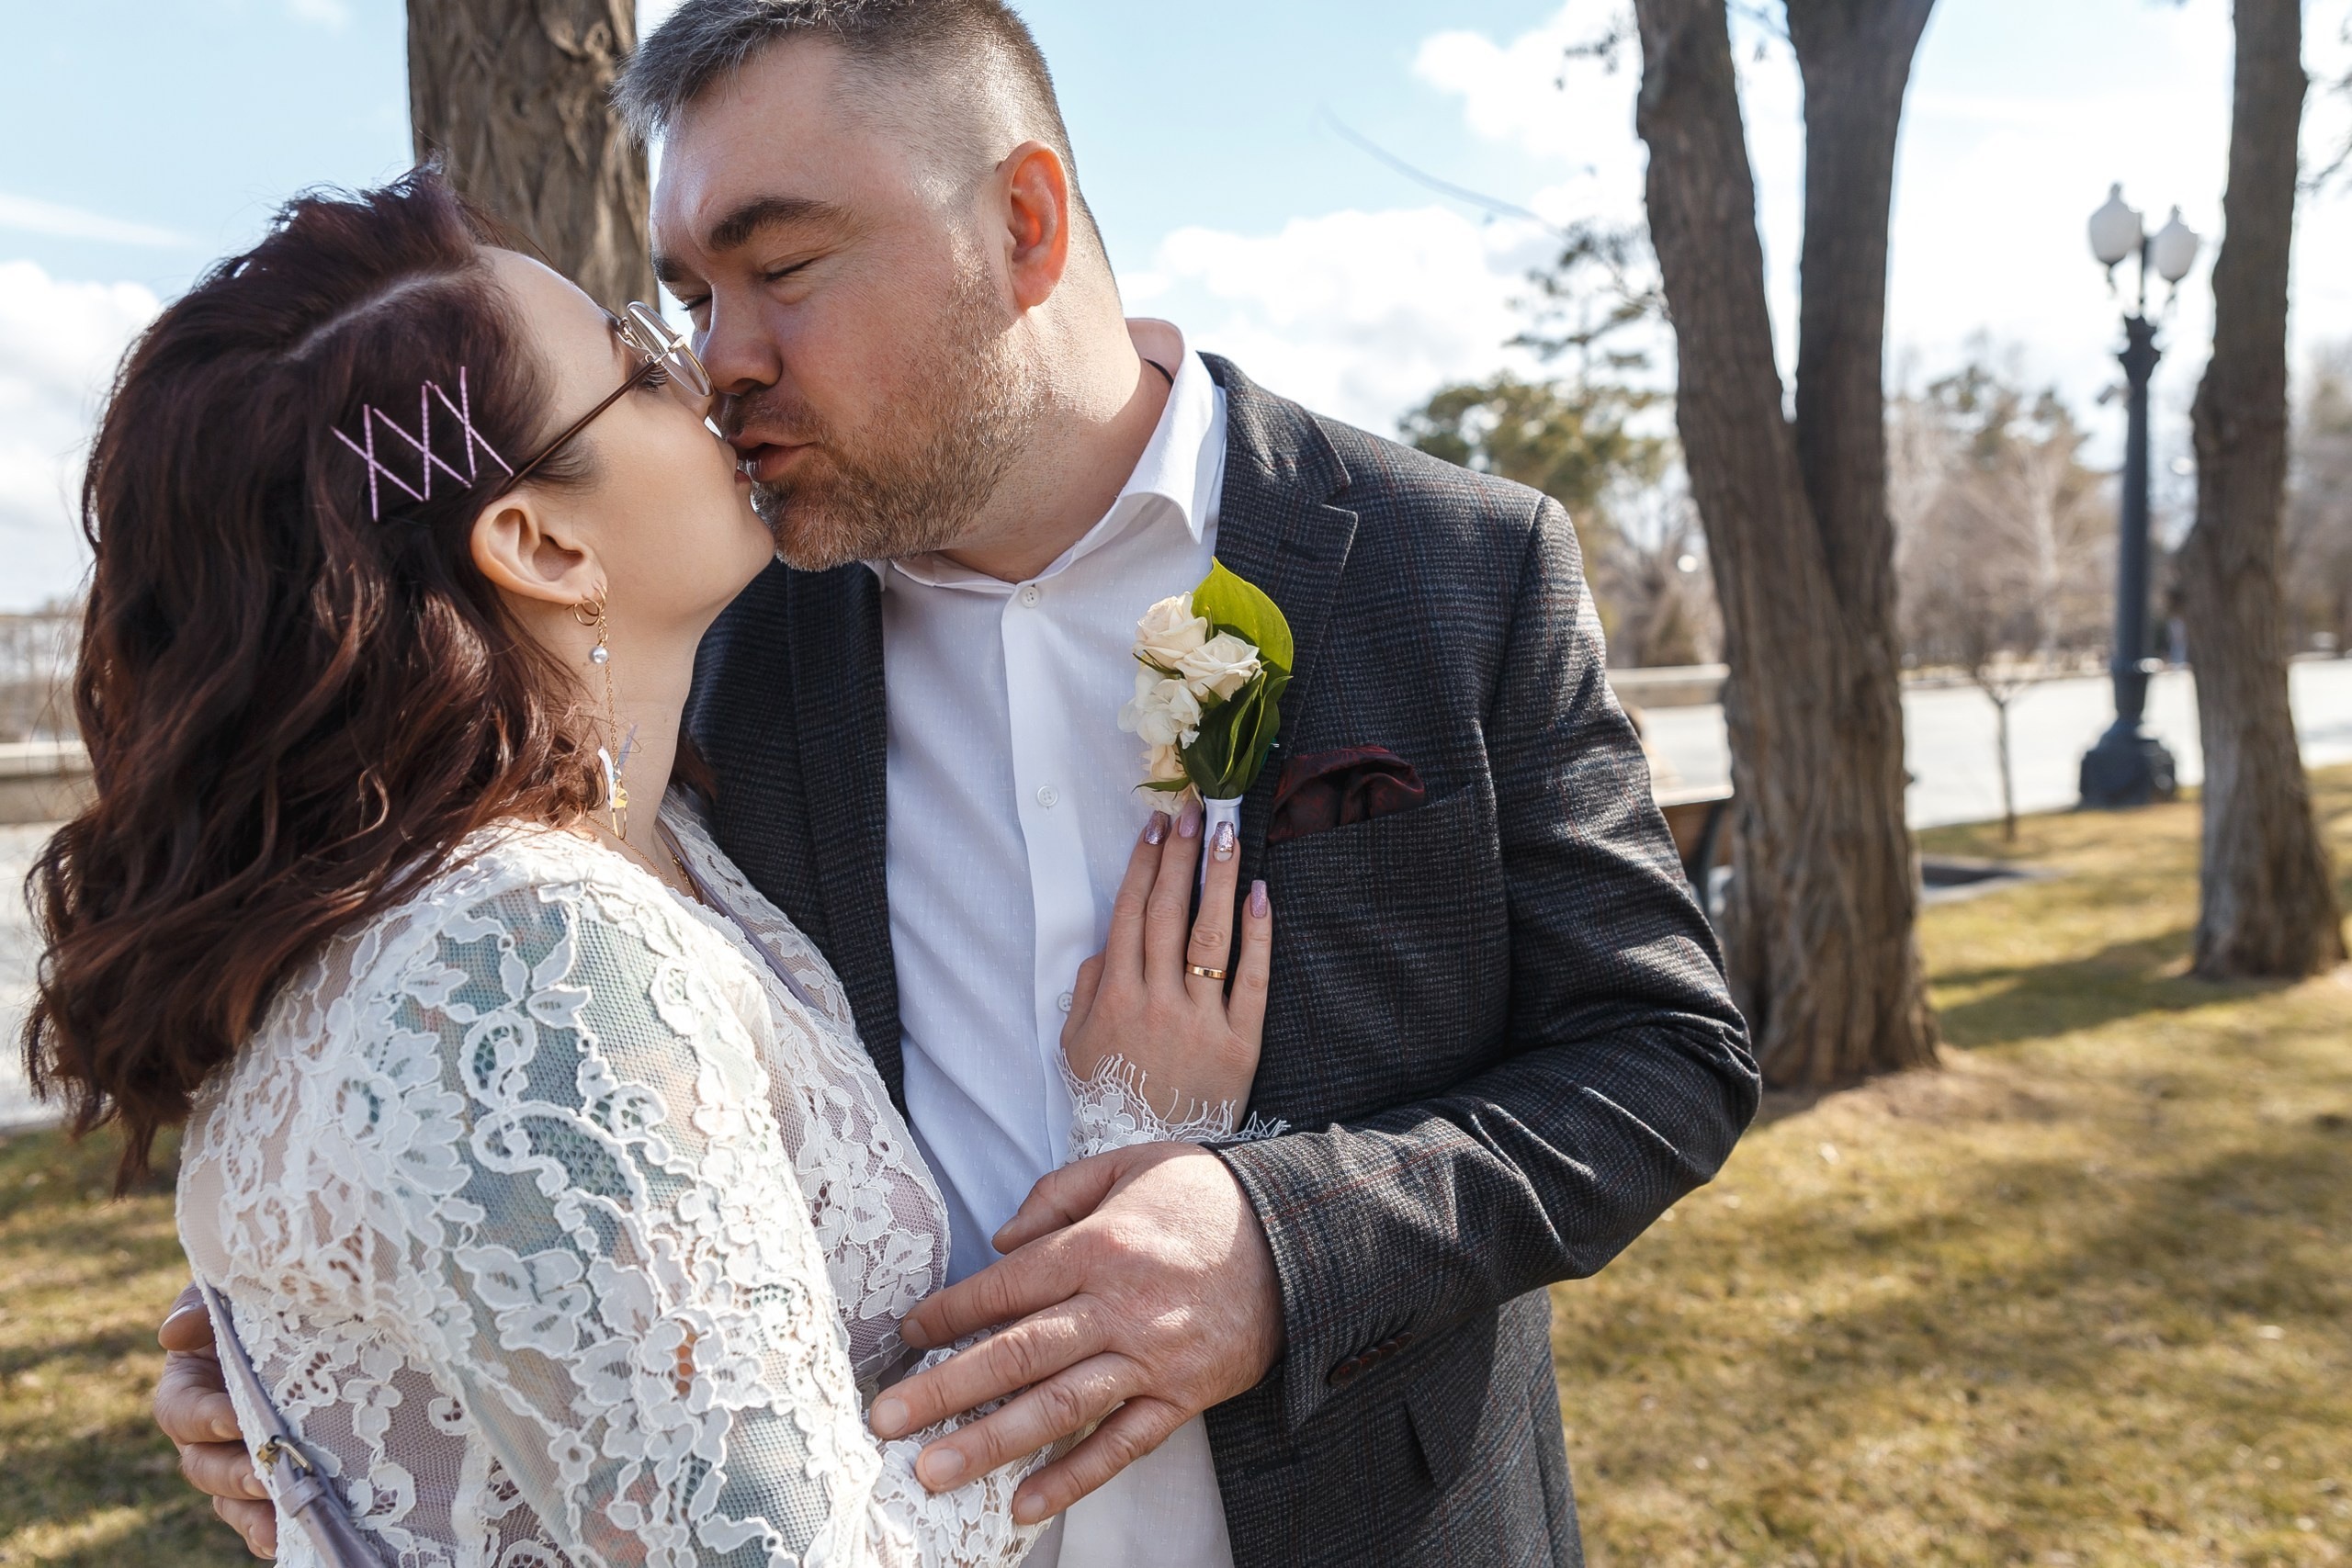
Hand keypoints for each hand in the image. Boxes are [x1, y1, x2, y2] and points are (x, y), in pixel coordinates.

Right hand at [155, 1283, 275, 1558]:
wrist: (314, 1311)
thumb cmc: (260, 1298)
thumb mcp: (229, 1292)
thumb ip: (202, 1307)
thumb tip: (173, 1334)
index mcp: (189, 1386)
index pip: (179, 1411)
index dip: (203, 1418)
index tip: (234, 1418)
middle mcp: (208, 1430)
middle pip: (203, 1465)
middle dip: (232, 1473)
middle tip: (264, 1476)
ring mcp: (239, 1456)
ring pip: (231, 1498)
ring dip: (252, 1513)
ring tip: (279, 1525)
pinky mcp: (274, 1475)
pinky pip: (262, 1512)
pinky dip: (269, 1529)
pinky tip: (287, 1540)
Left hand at [868, 1141, 1283, 1523]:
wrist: (1300, 1236)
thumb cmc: (1205, 1195)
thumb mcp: (1129, 1163)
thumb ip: (1057, 1195)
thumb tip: (1000, 1243)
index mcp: (1099, 1246)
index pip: (1005, 1286)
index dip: (950, 1312)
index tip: (907, 1333)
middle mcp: (1118, 1306)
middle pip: (1017, 1353)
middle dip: (944, 1389)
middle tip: (886, 1420)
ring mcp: (1151, 1358)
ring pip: (1059, 1407)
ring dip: (992, 1442)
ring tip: (934, 1472)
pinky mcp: (1183, 1395)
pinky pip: (1122, 1444)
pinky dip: (1074, 1477)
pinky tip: (1024, 1504)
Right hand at [1061, 798, 1272, 1122]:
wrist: (1153, 1154)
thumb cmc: (1112, 1095)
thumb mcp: (1076, 1044)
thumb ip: (1088, 987)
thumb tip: (1107, 939)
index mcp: (1116, 997)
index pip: (1129, 913)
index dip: (1141, 864)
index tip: (1153, 826)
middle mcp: (1157, 1002)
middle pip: (1168, 913)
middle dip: (1179, 856)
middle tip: (1192, 809)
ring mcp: (1201, 1021)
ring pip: (1209, 935)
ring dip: (1218, 879)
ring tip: (1226, 834)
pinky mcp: (1241, 1044)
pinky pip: (1252, 980)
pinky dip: (1257, 935)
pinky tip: (1260, 894)